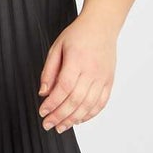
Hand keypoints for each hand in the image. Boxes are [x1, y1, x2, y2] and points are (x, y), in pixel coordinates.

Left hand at [37, 14, 117, 131]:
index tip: (42, 112)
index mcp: (77, 60)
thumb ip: (49, 71)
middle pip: (75, 100)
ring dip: (73, 119)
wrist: (102, 26)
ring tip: (62, 127)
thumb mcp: (56, 47)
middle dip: (60, 116)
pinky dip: (89, 114)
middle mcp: (92, 71)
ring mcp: (103, 77)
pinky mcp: (109, 81)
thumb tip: (43, 93)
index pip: (63, 88)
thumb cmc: (78, 35)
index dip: (52, 103)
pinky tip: (78, 120)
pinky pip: (101, 103)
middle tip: (48, 125)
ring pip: (88, 105)